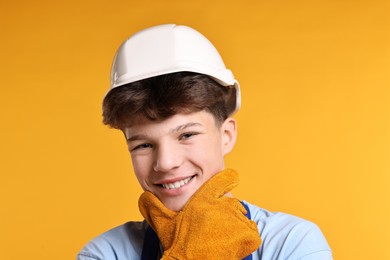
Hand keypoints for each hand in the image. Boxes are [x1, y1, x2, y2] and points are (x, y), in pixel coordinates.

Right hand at [138, 169, 260, 258]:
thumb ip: (153, 207)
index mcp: (204, 199)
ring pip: (240, 216)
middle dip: (226, 211)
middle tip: (215, 226)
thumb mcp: (163, 224)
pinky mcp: (246, 234)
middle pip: (231, 201)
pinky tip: (232, 244)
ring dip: (234, 224)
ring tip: (222, 236)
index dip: (227, 178)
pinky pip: (251, 231)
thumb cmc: (178, 245)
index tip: (230, 178)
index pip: (223, 179)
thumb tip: (144, 195)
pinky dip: (245, 237)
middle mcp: (221, 205)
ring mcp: (235, 219)